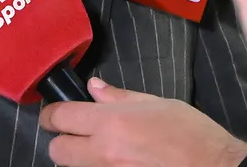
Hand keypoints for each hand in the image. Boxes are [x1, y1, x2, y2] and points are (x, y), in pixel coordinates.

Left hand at [39, 78, 246, 166]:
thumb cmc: (193, 133)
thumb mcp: (158, 104)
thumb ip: (120, 97)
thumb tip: (92, 88)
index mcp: (111, 122)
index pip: (60, 118)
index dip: (52, 115)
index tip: (55, 114)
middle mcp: (105, 152)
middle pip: (57, 151)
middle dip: (60, 142)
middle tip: (74, 136)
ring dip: (78, 161)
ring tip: (97, 152)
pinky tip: (114, 163)